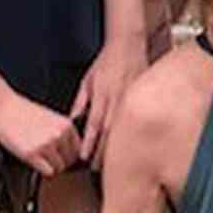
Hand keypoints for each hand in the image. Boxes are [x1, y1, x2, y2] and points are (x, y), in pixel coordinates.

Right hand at [0, 93, 81, 176]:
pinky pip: (48, 172)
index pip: (79, 149)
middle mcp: (60, 135)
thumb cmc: (23, 113)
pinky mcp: (32, 154)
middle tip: (48, 159)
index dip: (69, 154)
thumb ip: (63, 133)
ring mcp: (47, 145)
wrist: (3, 108)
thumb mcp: (51, 118)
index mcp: (67, 125)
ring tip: (40, 159)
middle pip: (70, 160)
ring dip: (51, 167)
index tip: (61, 156)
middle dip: (60, 162)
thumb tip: (71, 152)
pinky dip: (42, 171)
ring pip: (59, 168)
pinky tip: (35, 162)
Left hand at [70, 35, 146, 164]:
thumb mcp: (88, 80)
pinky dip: (128, 134)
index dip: (89, 142)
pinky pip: (133, 120)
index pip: (94, 123)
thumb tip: (72, 119)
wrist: (128, 44)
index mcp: (102, 93)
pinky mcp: (140, 98)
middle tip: (97, 168)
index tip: (84, 157)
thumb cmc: (107, 61)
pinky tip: (126, 145)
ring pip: (122, 128)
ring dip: (116, 146)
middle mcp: (116, 98)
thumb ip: (81, 101)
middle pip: (109, 131)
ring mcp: (130, 99)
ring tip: (111, 162)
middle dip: (103, 151)